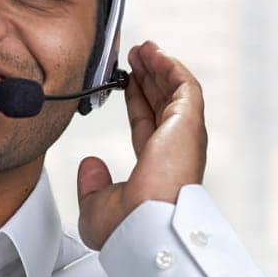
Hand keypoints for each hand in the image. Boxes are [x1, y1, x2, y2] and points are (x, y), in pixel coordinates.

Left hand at [75, 40, 207, 250]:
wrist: (141, 228)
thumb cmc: (125, 229)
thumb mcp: (96, 205)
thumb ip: (91, 183)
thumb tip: (89, 163)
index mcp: (155, 167)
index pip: (147, 124)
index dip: (137, 100)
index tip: (126, 81)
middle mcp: (173, 150)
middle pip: (162, 102)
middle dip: (149, 77)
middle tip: (136, 56)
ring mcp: (183, 137)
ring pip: (174, 91)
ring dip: (159, 67)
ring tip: (143, 48)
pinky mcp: (188, 124)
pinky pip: (185, 87)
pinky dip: (171, 68)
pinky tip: (156, 54)